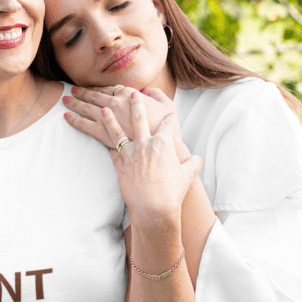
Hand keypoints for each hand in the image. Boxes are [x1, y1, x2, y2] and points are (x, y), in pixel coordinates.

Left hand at [63, 85, 181, 149]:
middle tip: (74, 90)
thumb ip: (157, 95)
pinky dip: (73, 119)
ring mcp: (107, 118)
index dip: (101, 88)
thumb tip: (147, 91)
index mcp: (130, 95)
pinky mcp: (101, 133)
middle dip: (83, 92)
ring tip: (66, 99)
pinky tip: (65, 116)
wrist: (159, 150)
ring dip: (75, 102)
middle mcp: (116, 104)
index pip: (111, 89)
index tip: (94, 88)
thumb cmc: (167, 129)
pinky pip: (83, 124)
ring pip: (86, 107)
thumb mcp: (168, 106)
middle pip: (95, 96)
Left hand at [101, 92, 201, 227]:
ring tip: (104, 109)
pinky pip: (112, 150)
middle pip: (139, 118)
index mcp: (163, 143)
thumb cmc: (171, 192)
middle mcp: (145, 143)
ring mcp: (130, 153)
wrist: (152, 208)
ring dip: (110, 119)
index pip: (168, 124)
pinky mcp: (119, 164)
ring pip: (117, 131)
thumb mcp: (187, 175)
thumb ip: (193, 164)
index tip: (169, 114)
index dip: (170, 118)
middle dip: (136, 104)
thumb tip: (197, 159)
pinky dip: (109, 145)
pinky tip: (103, 140)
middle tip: (132, 94)